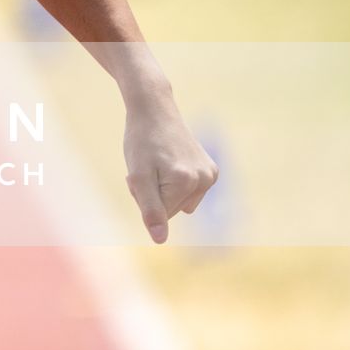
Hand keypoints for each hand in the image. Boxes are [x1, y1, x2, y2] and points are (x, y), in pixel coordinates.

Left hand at [121, 101, 218, 243]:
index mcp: (187, 182)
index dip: (143, 197)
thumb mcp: (138, 176)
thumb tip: (160, 240)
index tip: (138, 175)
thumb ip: (149, 210)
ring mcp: (210, 175)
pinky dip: (174, 182)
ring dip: (162, 189)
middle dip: (153, 194)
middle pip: (171, 209)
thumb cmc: (141, 141)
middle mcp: (205, 180)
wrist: (154, 109)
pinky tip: (168, 161)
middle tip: (145, 167)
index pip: (160, 214)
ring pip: (179, 202)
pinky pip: (188, 192)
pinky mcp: (211, 170)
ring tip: (155, 164)